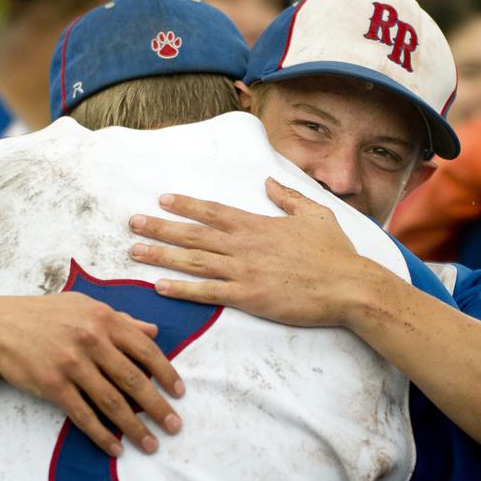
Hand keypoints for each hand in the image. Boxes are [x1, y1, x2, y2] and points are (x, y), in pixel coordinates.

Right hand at [0, 292, 184, 456]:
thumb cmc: (46, 314)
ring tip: (150, 443)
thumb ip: (122, 319)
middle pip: (134, 379)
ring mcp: (72, 364)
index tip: (180, 392)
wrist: (0, 326)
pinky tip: (115, 447)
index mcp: (105, 319)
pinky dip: (102, 434)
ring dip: (134, 427)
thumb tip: (153, 332)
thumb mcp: (86, 306)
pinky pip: (83, 415)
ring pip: (111, 402)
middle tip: (174, 425)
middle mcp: (92, 341)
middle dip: (158, 406)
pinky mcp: (53, 385)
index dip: (166, 373)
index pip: (146, 350)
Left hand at [128, 177, 363, 326]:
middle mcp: (243, 245)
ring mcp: (243, 271)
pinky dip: (181, 289)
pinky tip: (159, 286)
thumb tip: (268, 182)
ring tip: (135, 251)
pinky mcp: (248, 297)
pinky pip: (207, 292)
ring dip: (161, 255)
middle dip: (160, 227)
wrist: (348, 287)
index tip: (163, 200)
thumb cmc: (334, 253)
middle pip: (193, 234)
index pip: (212, 212)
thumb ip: (287, 197)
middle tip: (132, 223)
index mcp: (257, 225)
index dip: (185, 206)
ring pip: (193, 260)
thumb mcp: (314, 214)